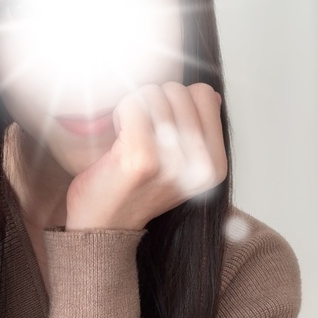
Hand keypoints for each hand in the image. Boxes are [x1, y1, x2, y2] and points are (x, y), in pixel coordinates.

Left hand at [65, 82, 226, 230]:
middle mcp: (200, 164)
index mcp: (214, 165)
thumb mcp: (181, 165)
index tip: (160, 126)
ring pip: (154, 92)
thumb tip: (209, 96)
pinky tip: (118, 137)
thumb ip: (198, 131)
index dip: (176, 100)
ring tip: (129, 137)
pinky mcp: (143, 157)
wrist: (104, 227)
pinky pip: (133, 104)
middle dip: (152, 102)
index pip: (205, 94)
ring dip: (134, 108)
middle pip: (177, 90)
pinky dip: (120, 113)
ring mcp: (173, 160)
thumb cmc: (134, 190)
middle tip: (140, 132)